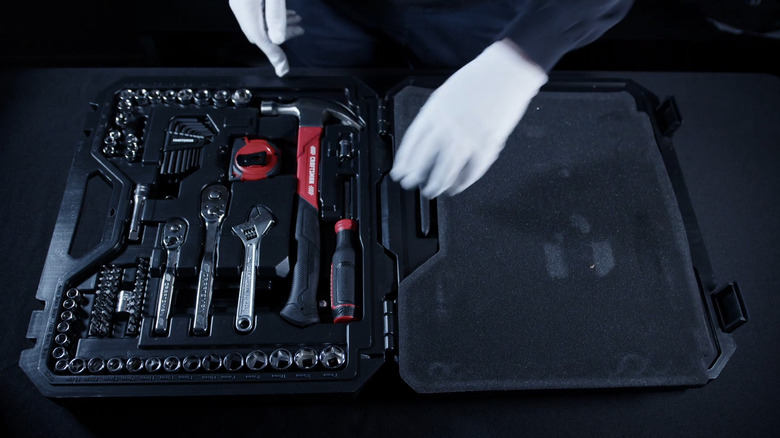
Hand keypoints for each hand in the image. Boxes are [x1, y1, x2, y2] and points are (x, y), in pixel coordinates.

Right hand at [229, 0, 303, 76]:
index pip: (262, 40)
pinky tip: (282, 11)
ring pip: (259, 22)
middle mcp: (240, 8)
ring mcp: (239, 3)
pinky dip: (270, 17)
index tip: (283, 69)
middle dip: (281, 36)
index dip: (275, 56)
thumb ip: (276, 15)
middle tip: (299, 31)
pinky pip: (256, 13)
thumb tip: (278, 39)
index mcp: (248, 10)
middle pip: (260, 33)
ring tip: (295, 20)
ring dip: (277, 25)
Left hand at [390, 38, 547, 197]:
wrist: (506, 72)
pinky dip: (463, 182)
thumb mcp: (445, 94)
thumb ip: (435, 116)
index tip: (399, 172)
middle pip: (426, 160)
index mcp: (434, 113)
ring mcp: (467, 138)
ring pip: (447, 170)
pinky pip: (472, 171)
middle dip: (416, 176)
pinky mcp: (487, 146)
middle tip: (411, 185)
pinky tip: (458, 186)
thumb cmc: (478, 79)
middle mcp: (448, 128)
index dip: (404, 162)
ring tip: (433, 190)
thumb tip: (426, 137)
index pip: (412, 143)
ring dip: (438, 184)